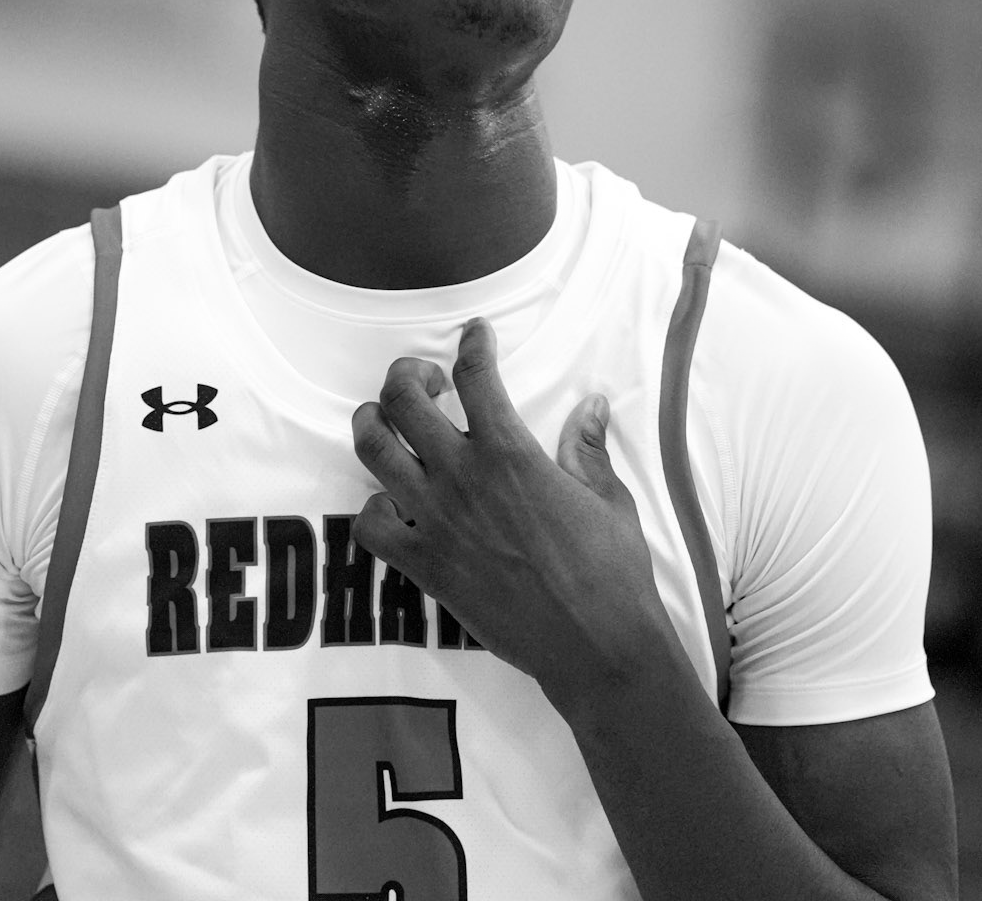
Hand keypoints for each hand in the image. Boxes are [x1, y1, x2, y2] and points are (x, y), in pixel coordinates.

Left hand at [351, 318, 674, 710]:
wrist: (595, 647)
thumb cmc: (611, 571)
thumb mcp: (608, 498)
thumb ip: (588, 448)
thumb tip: (592, 407)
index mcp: (510, 453)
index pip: (476, 373)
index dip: (473, 343)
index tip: (476, 334)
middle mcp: (463, 477)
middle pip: (402, 398)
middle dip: (408, 374)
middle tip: (430, 381)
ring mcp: (436, 521)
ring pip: (372, 448)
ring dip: (376, 423)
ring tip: (396, 424)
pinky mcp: (424, 566)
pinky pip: (370, 523)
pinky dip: (375, 505)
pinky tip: (398, 502)